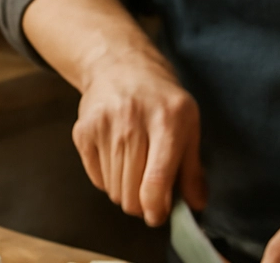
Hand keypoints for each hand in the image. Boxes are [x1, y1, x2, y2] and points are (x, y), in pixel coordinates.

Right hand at [71, 55, 207, 226]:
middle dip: (142, 203)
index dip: (156, 210)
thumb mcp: (189, 124)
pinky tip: (118, 157)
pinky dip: (108, 179)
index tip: (157, 215)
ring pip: (113, 191)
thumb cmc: (161, 99)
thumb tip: (196, 204)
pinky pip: (96, 180)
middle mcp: (132, 122)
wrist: (121, 65)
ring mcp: (103, 126)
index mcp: (167, 121)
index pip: (156, 182)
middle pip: (131, 193)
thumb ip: (193, 168)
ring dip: (126, 190)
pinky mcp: (82, 131)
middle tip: (150, 190)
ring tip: (136, 167)